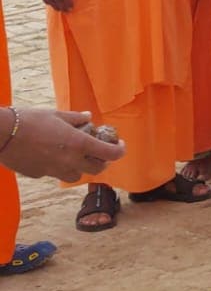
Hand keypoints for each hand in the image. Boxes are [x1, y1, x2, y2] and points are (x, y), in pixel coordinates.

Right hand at [0, 108, 124, 181]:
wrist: (0, 133)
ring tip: (75, 155)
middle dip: (102, 161)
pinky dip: (58, 167)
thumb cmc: (29, 120)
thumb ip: (76, 118)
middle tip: (99, 151)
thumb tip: (88, 117)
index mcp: (78, 144)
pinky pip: (54, 174)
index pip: (111, 154)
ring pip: (76, 175)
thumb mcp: (56, 114)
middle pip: (97, 169)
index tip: (119, 145)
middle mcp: (69, 160)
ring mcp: (54, 170)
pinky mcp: (39, 174)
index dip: (119, 150)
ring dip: (81, 167)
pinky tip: (50, 155)